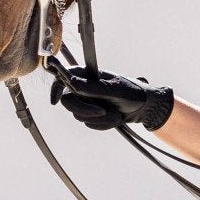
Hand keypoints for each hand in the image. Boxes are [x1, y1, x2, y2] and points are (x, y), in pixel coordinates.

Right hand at [50, 66, 174, 131]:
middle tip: (103, 111)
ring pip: (79, 115)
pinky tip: (115, 119)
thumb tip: (73, 83)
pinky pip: (89, 123)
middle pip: (68, 101)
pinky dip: (102, 124)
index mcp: (88, 75)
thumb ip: (94, 88)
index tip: (55, 101)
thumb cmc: (133, 93)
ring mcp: (87, 102)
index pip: (64, 78)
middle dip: (86, 109)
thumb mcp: (115, 90)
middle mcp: (84, 88)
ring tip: (116, 114)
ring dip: (99, 118)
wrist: (145, 109)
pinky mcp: (92, 115)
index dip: (55, 88)